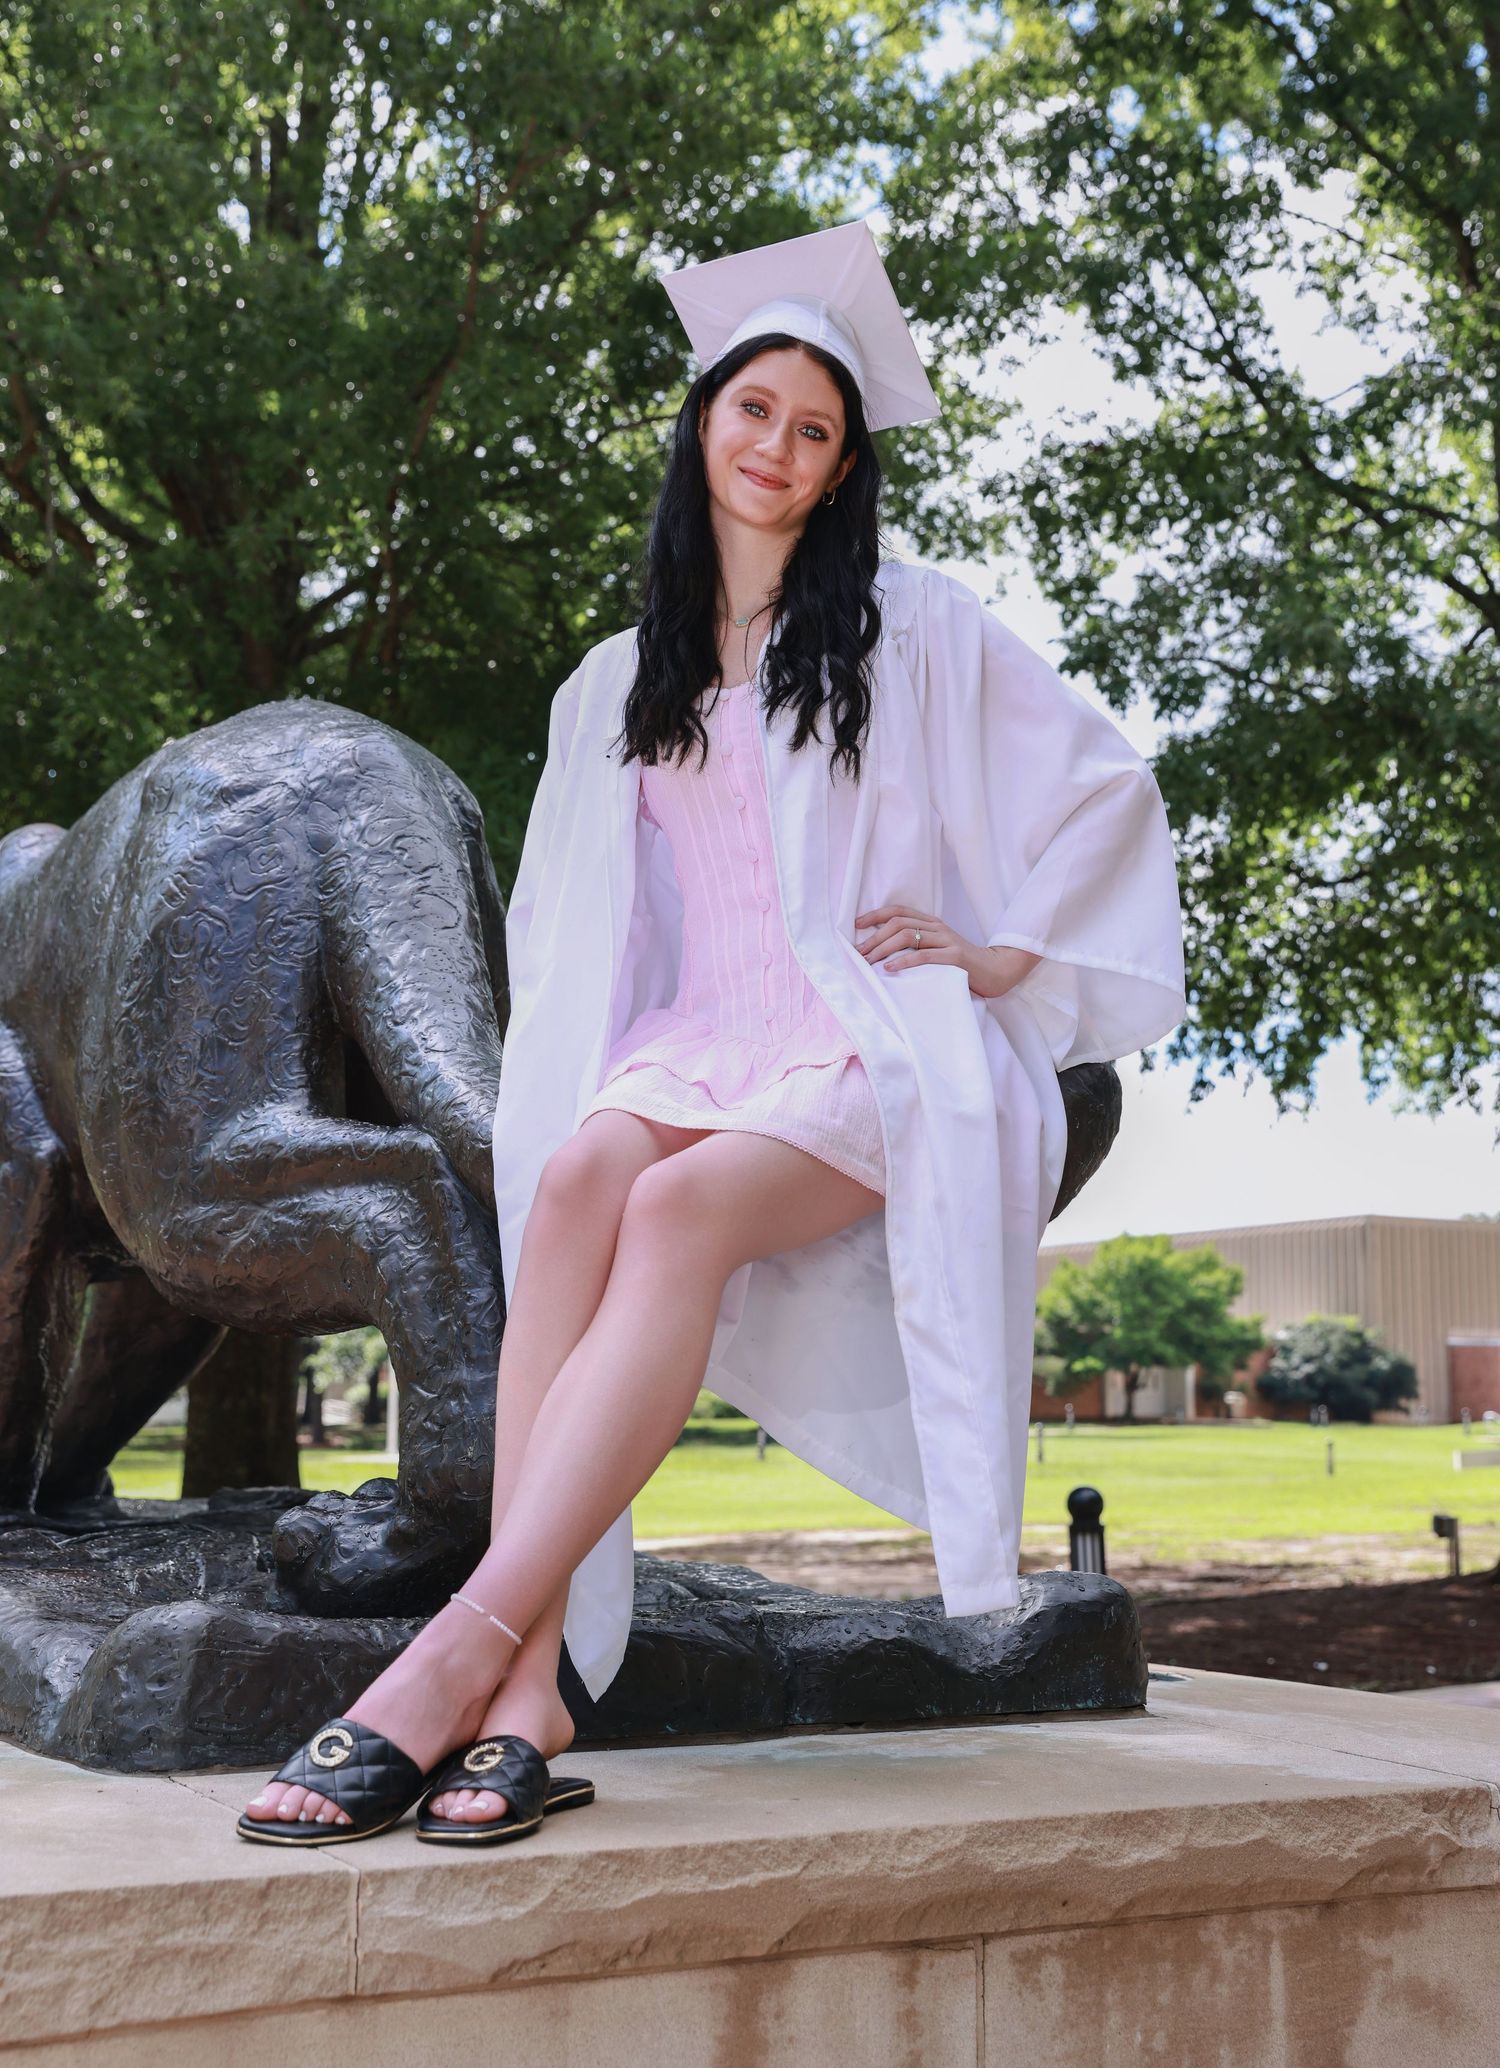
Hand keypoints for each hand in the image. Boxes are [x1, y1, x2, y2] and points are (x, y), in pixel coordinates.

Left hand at [854, 904, 1042, 999]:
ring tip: (867, 961)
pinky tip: (889, 968)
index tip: (855, 925)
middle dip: (873, 937)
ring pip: (907, 936)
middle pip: (898, 923)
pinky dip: (903, 961)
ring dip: (882, 949)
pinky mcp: (955, 956)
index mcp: (932, 923)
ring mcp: (947, 940)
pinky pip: (924, 956)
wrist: (997, 970)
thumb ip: (918, 945)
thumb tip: (884, 951)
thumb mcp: (938, 948)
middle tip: (857, 952)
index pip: (899, 911)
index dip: (875, 915)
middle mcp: (937, 927)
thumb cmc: (963, 964)